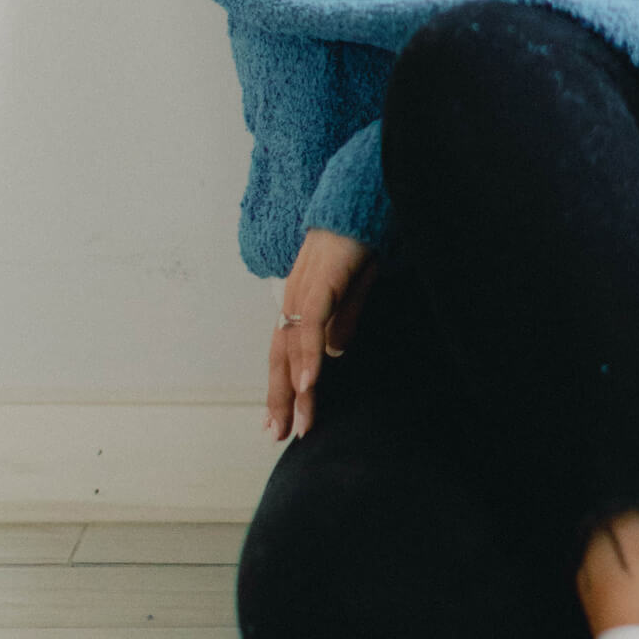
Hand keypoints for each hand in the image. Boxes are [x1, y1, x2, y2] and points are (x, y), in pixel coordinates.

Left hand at [265, 227, 378, 440]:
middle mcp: (294, 299)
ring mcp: (303, 291)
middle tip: (278, 435)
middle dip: (280, 398)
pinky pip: (311, 326)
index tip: (280, 421)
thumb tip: (334, 353)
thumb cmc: (358, 242)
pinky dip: (308, 356)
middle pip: (281, 356)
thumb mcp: (355, 291)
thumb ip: (343, 320)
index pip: (285, 352)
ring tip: (299, 421)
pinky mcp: (319, 283)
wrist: (360, 203)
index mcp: (300, 302)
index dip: (281, 386)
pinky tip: (309, 383)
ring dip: (296, 388)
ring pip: (293, 347)